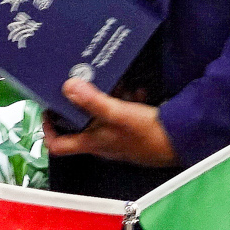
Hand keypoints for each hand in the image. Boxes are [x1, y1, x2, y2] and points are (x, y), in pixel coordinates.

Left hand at [44, 78, 177, 166]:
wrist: (182, 142)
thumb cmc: (148, 134)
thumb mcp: (119, 113)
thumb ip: (93, 101)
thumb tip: (68, 86)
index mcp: (92, 143)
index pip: (57, 145)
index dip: (47, 129)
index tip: (47, 110)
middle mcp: (101, 143)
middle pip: (79, 125)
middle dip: (81, 103)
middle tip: (84, 84)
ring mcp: (117, 138)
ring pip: (102, 117)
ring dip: (106, 99)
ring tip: (116, 83)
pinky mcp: (133, 132)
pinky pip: (122, 114)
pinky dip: (126, 101)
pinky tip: (137, 91)